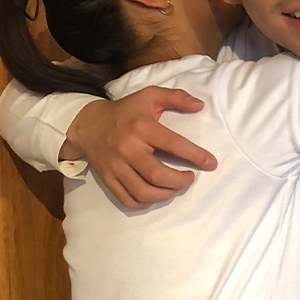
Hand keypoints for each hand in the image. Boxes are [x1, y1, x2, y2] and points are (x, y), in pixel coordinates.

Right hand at [64, 87, 216, 208]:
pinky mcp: (108, 178)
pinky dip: (145, 203)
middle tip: (189, 178)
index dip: (195, 156)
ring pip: (143, 191)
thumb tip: (199, 105)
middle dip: (180, 181)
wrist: (88, 125)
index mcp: (141, 127)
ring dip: (165, 195)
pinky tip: (155, 195)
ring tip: (174, 187)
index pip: (173, 144)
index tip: (210, 163)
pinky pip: (127, 199)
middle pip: (158, 175)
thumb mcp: (148, 96)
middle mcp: (128, 148)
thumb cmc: (125, 111)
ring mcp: (116, 166)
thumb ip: (175, 97)